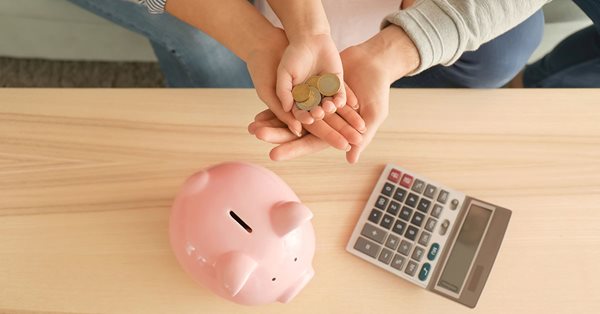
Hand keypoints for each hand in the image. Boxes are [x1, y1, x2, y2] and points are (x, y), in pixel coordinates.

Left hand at [249, 26, 419, 162]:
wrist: (374, 64)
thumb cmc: (377, 92)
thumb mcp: (373, 115)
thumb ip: (363, 137)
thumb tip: (351, 160)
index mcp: (332, 132)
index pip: (308, 144)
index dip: (292, 149)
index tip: (273, 155)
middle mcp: (320, 123)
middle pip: (293, 132)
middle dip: (275, 134)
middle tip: (256, 133)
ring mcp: (313, 108)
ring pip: (288, 117)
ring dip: (271, 122)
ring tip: (252, 126)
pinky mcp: (309, 93)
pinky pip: (290, 100)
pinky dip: (277, 105)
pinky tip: (260, 109)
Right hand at [276, 34, 348, 123]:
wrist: (310, 37)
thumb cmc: (293, 55)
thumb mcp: (284, 73)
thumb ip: (283, 91)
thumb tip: (286, 109)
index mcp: (297, 96)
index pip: (300, 112)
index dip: (303, 117)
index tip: (306, 120)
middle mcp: (311, 96)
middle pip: (315, 112)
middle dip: (317, 115)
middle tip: (318, 113)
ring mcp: (325, 91)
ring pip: (328, 105)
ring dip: (329, 109)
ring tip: (328, 106)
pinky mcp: (337, 84)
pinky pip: (340, 96)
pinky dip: (340, 101)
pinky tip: (338, 102)